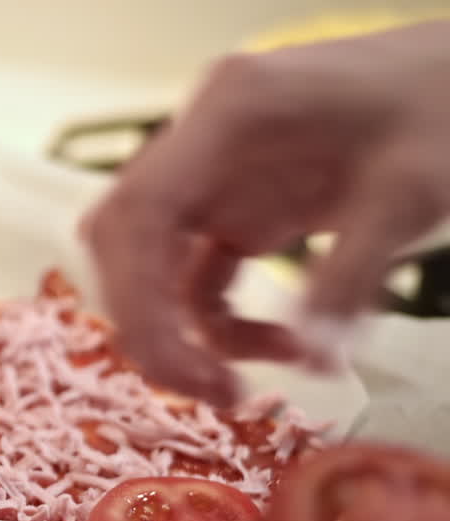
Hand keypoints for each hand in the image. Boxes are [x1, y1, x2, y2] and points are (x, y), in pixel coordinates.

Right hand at [80, 21, 449, 407]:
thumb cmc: (440, 105)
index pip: (140, 207)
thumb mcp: (412, 190)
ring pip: (148, 267)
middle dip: (150, 325)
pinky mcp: (235, 210)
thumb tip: (314, 361)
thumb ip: (353, 275)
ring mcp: (213, 180)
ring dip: (177, 335)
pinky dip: (220, 326)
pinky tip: (281, 346)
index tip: (172, 362)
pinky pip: (195, 280)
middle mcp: (202, 147)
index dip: (136, 292)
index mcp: (227, 115)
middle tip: (205, 390)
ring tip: (232, 390)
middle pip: (126, 243)